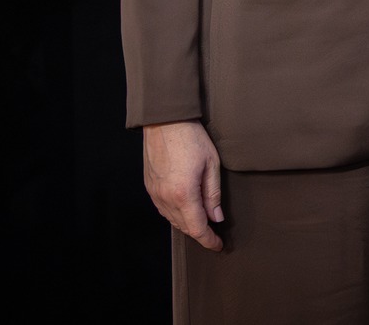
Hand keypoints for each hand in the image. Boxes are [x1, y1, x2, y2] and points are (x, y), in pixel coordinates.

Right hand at [143, 121, 223, 250]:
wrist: (165, 122)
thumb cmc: (191, 139)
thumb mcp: (211, 165)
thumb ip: (213, 194)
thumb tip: (216, 217)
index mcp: (183, 194)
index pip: (197, 228)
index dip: (208, 240)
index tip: (218, 245)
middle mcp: (165, 198)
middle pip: (183, 227)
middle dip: (200, 233)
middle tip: (214, 233)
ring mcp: (155, 194)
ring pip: (172, 220)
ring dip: (187, 224)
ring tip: (202, 220)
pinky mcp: (149, 187)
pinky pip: (163, 209)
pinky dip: (176, 214)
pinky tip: (186, 209)